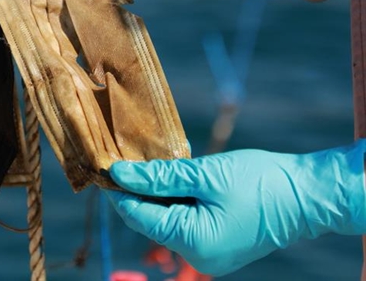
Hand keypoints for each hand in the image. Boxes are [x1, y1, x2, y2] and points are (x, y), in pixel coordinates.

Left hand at [103, 141, 365, 275]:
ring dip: (157, 194)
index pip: (138, 216)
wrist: (308, 196)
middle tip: (125, 159)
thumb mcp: (204, 174)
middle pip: (150, 220)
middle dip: (137, 191)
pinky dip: (176, 202)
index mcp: (191, 241)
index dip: (119, 191)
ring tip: (150, 164)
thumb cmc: (261, 182)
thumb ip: (158, 176)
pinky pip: (185, 223)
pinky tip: (173, 178)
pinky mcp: (217, 245)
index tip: (105, 165)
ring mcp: (208, 254)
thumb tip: (119, 174)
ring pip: (166, 221)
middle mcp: (197, 256)